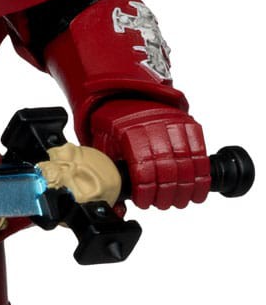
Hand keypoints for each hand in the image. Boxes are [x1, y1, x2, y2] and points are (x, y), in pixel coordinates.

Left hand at [88, 99, 209, 208]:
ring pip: (187, 163)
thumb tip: (118, 207)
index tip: (145, 203)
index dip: (146, 191)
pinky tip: (198, 190)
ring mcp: (174, 124)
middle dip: (168, 193)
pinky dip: (202, 174)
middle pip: (168, 169)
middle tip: (164, 205)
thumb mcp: (103, 145)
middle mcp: (154, 127)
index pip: (143, 169)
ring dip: (186, 188)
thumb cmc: (114, 125)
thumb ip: (109, 173)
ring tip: (180, 202)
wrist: (126, 97)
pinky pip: (200, 152)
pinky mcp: (188, 124)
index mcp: (129, 132)